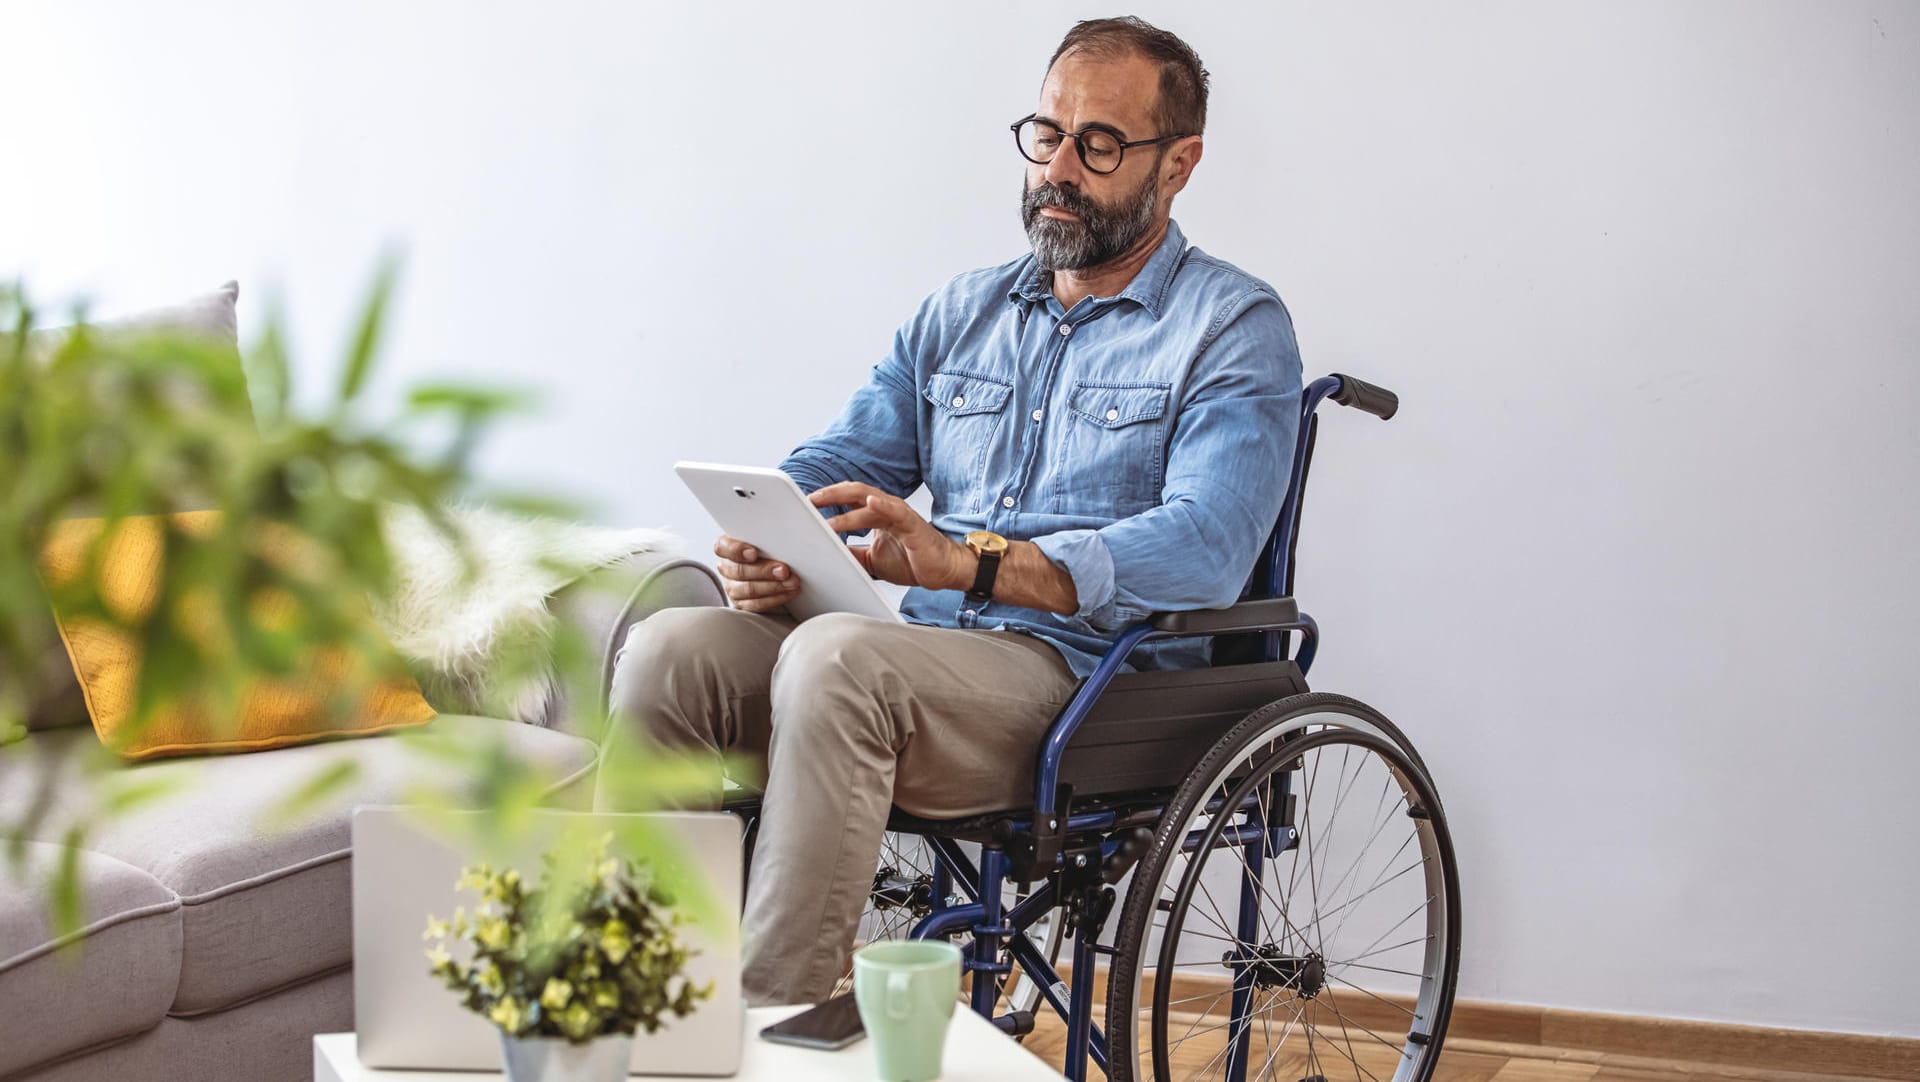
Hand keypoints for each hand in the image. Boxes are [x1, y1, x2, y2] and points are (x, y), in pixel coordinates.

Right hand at [714, 534, 799, 613]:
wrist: (776, 572)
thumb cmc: (770, 550)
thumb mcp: (767, 540)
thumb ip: (768, 537)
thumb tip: (785, 535)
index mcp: (727, 547)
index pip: (722, 547)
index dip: (736, 550)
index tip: (754, 553)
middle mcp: (727, 568)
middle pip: (739, 571)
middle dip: (764, 571)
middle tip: (784, 570)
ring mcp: (733, 587)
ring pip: (749, 589)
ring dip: (774, 586)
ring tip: (792, 582)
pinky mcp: (743, 604)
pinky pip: (757, 604)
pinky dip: (776, 598)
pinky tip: (789, 592)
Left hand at [810, 482, 971, 591]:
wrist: (942, 571)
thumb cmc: (911, 561)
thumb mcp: (871, 559)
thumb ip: (851, 553)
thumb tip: (825, 554)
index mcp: (876, 513)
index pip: (847, 498)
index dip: (826, 498)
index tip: (804, 504)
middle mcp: (886, 508)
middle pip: (853, 492)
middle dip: (829, 495)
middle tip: (808, 501)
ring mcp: (900, 513)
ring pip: (868, 502)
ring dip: (845, 510)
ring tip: (825, 516)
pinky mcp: (913, 524)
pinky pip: (896, 511)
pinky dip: (881, 504)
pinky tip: (869, 501)